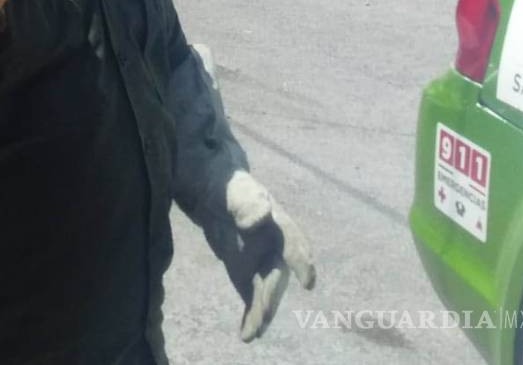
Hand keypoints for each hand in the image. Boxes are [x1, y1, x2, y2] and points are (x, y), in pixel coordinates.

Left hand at [211, 171, 315, 341]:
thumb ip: (248, 203)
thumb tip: (259, 218)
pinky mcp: (247, 275)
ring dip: (263, 312)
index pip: (294, 243)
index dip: (302, 262)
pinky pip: (252, 298)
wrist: (215, 194)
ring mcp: (262, 264)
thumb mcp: (236, 190)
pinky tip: (247, 335)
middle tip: (264, 313)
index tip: (308, 281)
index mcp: (279, 225)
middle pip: (277, 274)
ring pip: (267, 291)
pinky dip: (251, 316)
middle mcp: (275, 249)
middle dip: (273, 295)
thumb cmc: (230, 187)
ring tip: (254, 332)